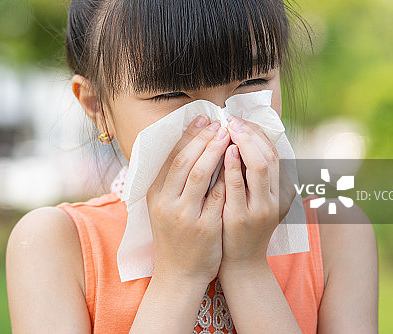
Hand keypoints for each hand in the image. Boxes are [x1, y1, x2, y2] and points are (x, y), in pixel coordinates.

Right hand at [146, 115, 229, 286]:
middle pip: (184, 161)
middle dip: (203, 139)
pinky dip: (227, 176)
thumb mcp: (162, 206)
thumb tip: (187, 144)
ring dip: (215, 151)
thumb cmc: (173, 235)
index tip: (203, 119)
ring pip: (200, 175)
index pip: (171, 157)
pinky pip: (218, 196)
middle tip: (219, 123)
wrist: (178, 274)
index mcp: (155, 194)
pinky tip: (237, 162)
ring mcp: (185, 216)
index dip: (188, 135)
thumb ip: (171, 179)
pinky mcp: (204, 228)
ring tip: (228, 135)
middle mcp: (166, 203)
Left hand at [219, 117, 294, 273]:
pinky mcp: (242, 218)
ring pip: (258, 167)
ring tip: (229, 128)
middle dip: (250, 134)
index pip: (273, 152)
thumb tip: (243, 141)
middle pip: (268, 155)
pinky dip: (233, 166)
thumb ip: (253, 174)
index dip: (257, 133)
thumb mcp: (257, 198)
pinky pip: (238, 186)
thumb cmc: (244, 226)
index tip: (240, 120)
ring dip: (243, 143)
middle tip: (232, 120)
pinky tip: (226, 151)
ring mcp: (260, 208)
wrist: (241, 263)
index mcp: (279, 189)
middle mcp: (274, 197)